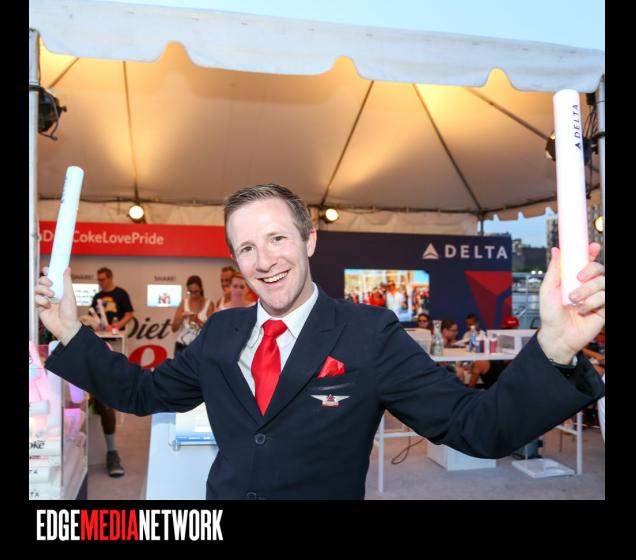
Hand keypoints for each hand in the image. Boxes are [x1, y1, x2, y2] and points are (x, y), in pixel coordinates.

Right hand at [35, 267, 81, 344]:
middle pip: (41, 281)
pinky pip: (35, 299)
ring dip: (43, 290)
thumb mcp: (70, 295)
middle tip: (51, 284)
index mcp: (59, 289)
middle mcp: (51, 293)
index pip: (51, 277)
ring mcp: (44, 300)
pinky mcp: (39, 307)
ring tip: (51, 296)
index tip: (47, 269)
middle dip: (44, 280)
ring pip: (37, 289)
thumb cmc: (70, 312)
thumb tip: (67, 268)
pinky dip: (41, 300)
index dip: (47, 272)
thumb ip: (66, 281)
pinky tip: (47, 305)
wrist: (66, 326)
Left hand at [537, 243, 604, 363]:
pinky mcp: (604, 310)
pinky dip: (593, 302)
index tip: (592, 247)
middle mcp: (589, 287)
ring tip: (574, 301)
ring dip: (588, 290)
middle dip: (591, 269)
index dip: (592, 253)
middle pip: (600, 269)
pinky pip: (606, 298)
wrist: (557, 336)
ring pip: (603, 283)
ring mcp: (598, 298)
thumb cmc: (551, 314)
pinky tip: (583, 310)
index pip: (588, 262)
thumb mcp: (548, 290)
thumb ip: (555, 270)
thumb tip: (556, 250)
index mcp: (575, 280)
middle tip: (578, 278)